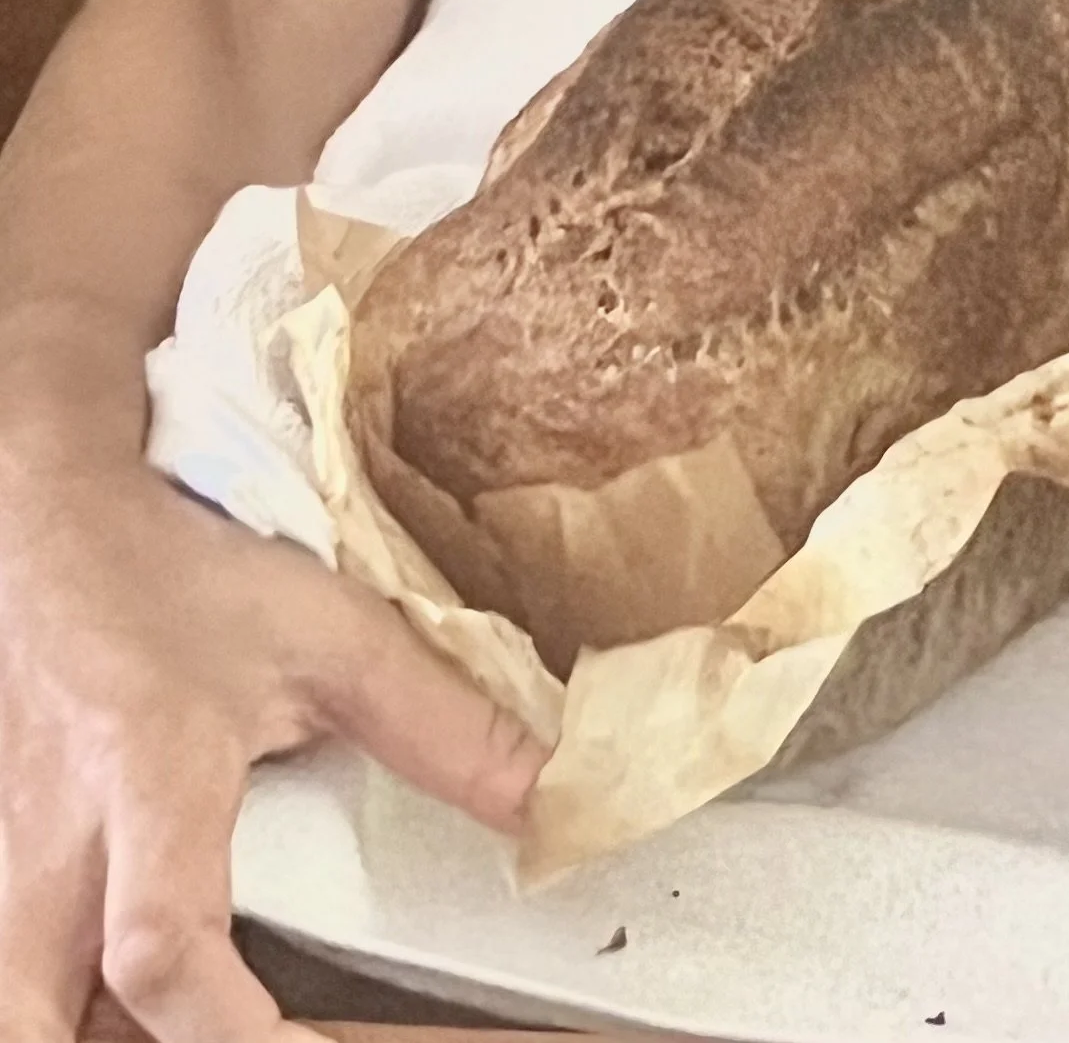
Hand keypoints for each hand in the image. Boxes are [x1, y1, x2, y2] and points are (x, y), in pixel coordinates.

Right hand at [0, 452, 543, 1042]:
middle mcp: (58, 860)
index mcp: (145, 787)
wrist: (54, 537)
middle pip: (44, 1028)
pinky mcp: (4, 900)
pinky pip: (30, 1002)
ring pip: (31, 1023)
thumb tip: (554, 798)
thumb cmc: (178, 580)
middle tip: (253, 1039)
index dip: (234, 1029)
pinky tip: (154, 1019)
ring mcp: (13, 887)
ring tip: (219, 1024)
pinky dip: (97, 1023)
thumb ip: (443, 728)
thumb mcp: (329, 637)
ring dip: (109, 1040)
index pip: (163, 948)